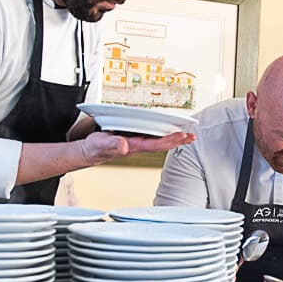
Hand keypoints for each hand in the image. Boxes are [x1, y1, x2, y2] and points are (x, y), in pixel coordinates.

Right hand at [80, 130, 194, 162]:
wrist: (90, 150)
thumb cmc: (96, 148)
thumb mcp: (100, 144)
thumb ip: (111, 145)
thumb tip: (123, 146)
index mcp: (133, 146)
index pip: (156, 144)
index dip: (170, 140)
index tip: (182, 136)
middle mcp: (138, 145)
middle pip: (162, 143)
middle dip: (178, 140)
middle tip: (192, 136)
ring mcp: (137, 142)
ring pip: (159, 140)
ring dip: (174, 137)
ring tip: (188, 135)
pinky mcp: (135, 137)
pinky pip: (153, 135)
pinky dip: (164, 133)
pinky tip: (170, 131)